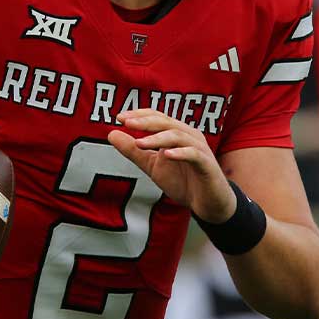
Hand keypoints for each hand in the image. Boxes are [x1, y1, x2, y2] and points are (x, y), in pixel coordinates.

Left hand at [107, 109, 235, 222]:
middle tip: (128, 123)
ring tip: (140, 143)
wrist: (207, 204)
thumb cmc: (183, 181)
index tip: (120, 117)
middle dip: (146, 121)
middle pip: (167, 122)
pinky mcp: (207, 165)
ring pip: (178, 136)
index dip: (140, 114)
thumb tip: (111, 133)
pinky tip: (166, 155)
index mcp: (176, 133)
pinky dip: (180, 153)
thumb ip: (133, 151)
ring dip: (158, 138)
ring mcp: (200, 149)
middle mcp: (189, 136)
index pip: (157, 116)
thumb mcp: (152, 166)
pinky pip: (194, 154)